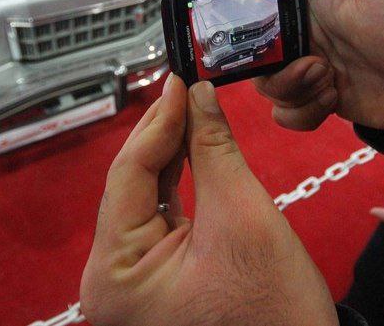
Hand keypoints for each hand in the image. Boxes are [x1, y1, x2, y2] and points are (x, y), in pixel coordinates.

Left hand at [80, 75, 337, 325]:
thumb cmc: (274, 309)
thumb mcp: (242, 217)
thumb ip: (213, 149)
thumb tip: (198, 94)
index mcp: (114, 274)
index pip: (127, 176)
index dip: (156, 123)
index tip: (177, 81)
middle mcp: (109, 281)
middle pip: (132, 187)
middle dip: (161, 136)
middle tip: (183, 88)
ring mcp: (128, 283)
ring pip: (145, 199)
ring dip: (169, 155)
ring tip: (189, 109)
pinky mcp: (151, 281)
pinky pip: (158, 220)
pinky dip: (176, 184)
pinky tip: (189, 147)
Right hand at [254, 0, 383, 135]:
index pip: (262, 3)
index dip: (250, 20)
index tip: (261, 38)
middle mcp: (313, 29)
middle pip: (257, 50)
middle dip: (272, 64)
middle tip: (313, 65)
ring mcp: (319, 67)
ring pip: (269, 84)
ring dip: (289, 89)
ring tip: (329, 82)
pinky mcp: (329, 100)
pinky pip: (289, 113)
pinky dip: (301, 112)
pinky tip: (333, 101)